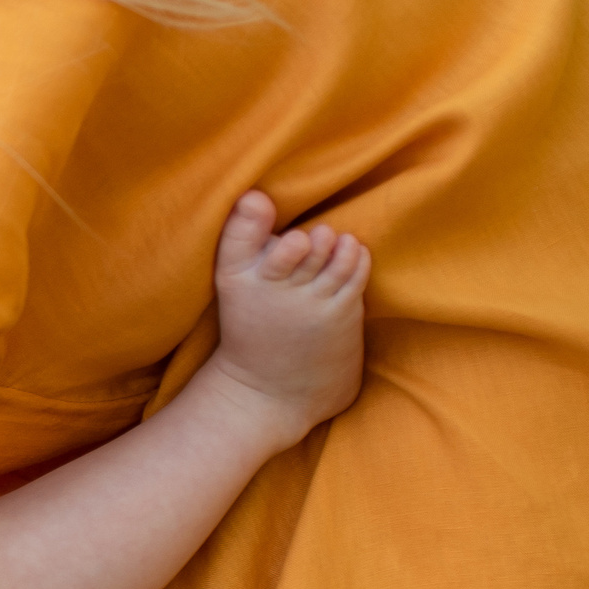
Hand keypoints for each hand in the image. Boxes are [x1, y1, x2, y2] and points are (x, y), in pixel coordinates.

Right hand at [205, 190, 371, 447]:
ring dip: (335, 243)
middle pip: (301, 241)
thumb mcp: (233, 284)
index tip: (277, 229)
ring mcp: (309, 302)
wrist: (267, 393)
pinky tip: (347, 259)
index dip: (261, 223)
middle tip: (309, 244)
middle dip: (311, 238)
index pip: (245, 236)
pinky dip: (355, 255)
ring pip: (332, 251)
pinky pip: (355, 268)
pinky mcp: (340, 312)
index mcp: (238, 279)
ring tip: (330, 249)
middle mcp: (274, 289)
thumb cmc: (250, 329)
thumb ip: (242, 236)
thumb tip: (255, 195)